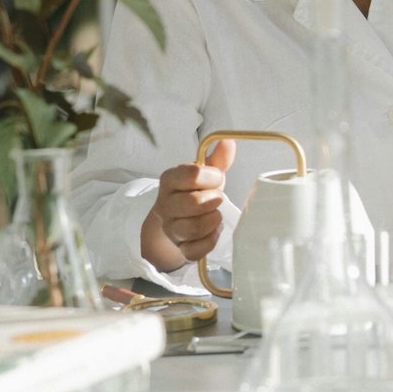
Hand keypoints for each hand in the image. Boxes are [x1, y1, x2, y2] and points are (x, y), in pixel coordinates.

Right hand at [147, 138, 234, 264]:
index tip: (218, 178)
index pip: (191, 175)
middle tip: (218, 198)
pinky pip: (193, 251)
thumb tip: (227, 140)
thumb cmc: (196, 190)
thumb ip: (217, 158)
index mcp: (170, 179)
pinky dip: (209, 241)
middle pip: (192, 203)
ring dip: (212, 221)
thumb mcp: (206, 172)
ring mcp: (170, 228)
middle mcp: (165, 204)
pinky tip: (214, 232)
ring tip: (216, 215)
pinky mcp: (178, 247)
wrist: (180, 216)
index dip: (211, 177)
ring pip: (191, 229)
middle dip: (213, 200)